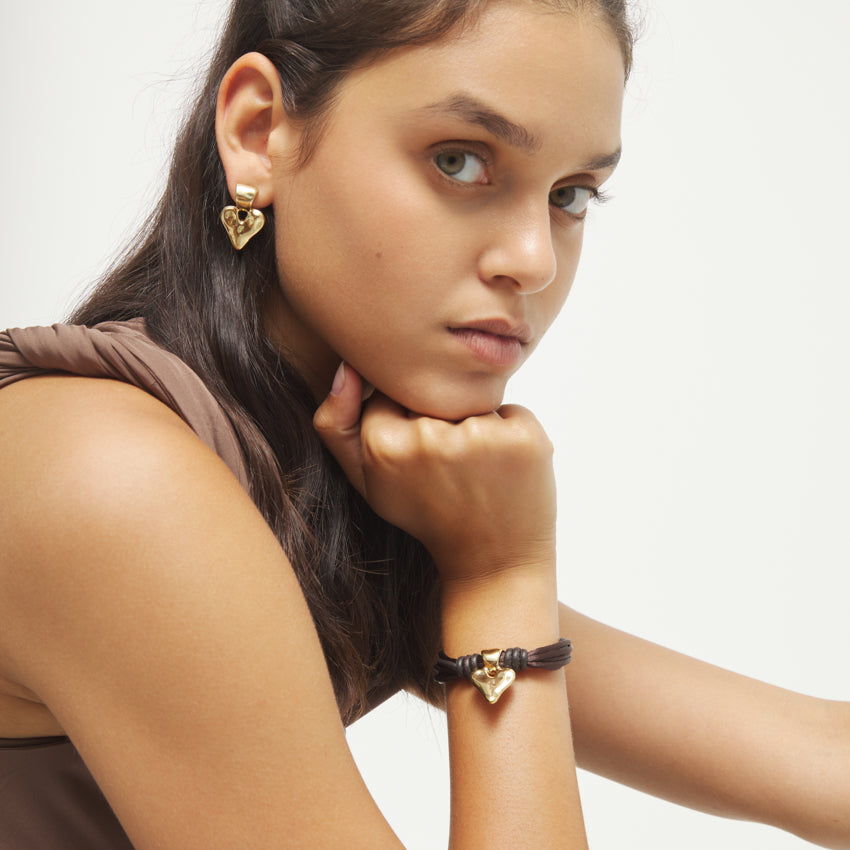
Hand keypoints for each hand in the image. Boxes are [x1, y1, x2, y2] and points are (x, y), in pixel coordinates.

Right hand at [313, 363, 556, 583]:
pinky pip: (512, 412)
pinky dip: (511, 436)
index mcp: (384, 447)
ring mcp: (481, 437)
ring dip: (478, 428)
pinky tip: (506, 471)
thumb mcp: (367, 481)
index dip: (407, 422)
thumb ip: (337, 425)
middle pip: (432, 394)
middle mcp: (430, 439)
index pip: (391, 394)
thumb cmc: (428, 516)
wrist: (493, 563)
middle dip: (443, 422)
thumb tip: (346, 368)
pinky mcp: (524, 438)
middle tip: (452, 471)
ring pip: (472, 401)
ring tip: (479, 473)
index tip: (420, 461)